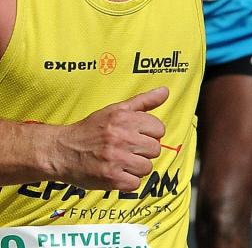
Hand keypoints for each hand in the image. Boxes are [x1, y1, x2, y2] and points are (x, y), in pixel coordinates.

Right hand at [49, 88, 168, 191]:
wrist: (60, 151)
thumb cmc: (90, 130)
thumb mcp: (115, 110)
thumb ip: (143, 101)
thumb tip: (165, 92)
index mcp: (125, 119)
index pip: (159, 129)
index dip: (149, 134)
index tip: (137, 136)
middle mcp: (121, 138)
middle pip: (155, 149)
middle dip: (143, 151)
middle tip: (127, 150)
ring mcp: (116, 159)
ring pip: (147, 167)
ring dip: (136, 167)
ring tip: (121, 162)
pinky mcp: (110, 179)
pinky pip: (135, 184)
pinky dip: (128, 182)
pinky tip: (117, 174)